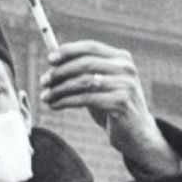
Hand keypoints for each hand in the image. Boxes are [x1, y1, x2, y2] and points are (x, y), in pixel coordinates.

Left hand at [40, 40, 181, 176]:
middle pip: (86, 63)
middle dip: (61, 72)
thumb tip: (53, 61)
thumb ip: (84, 72)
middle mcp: (126, 69)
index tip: (50, 58)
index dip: (69, 50)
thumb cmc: (114, 107)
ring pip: (84, 82)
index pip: (91, 47)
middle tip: (44, 81)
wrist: (137, 134)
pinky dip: (66, 101)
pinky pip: (86, 99)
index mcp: (122, 59)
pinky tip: (55, 105)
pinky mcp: (120, 104)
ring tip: (46, 97)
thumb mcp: (101, 85)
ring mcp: (125, 86)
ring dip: (60, 89)